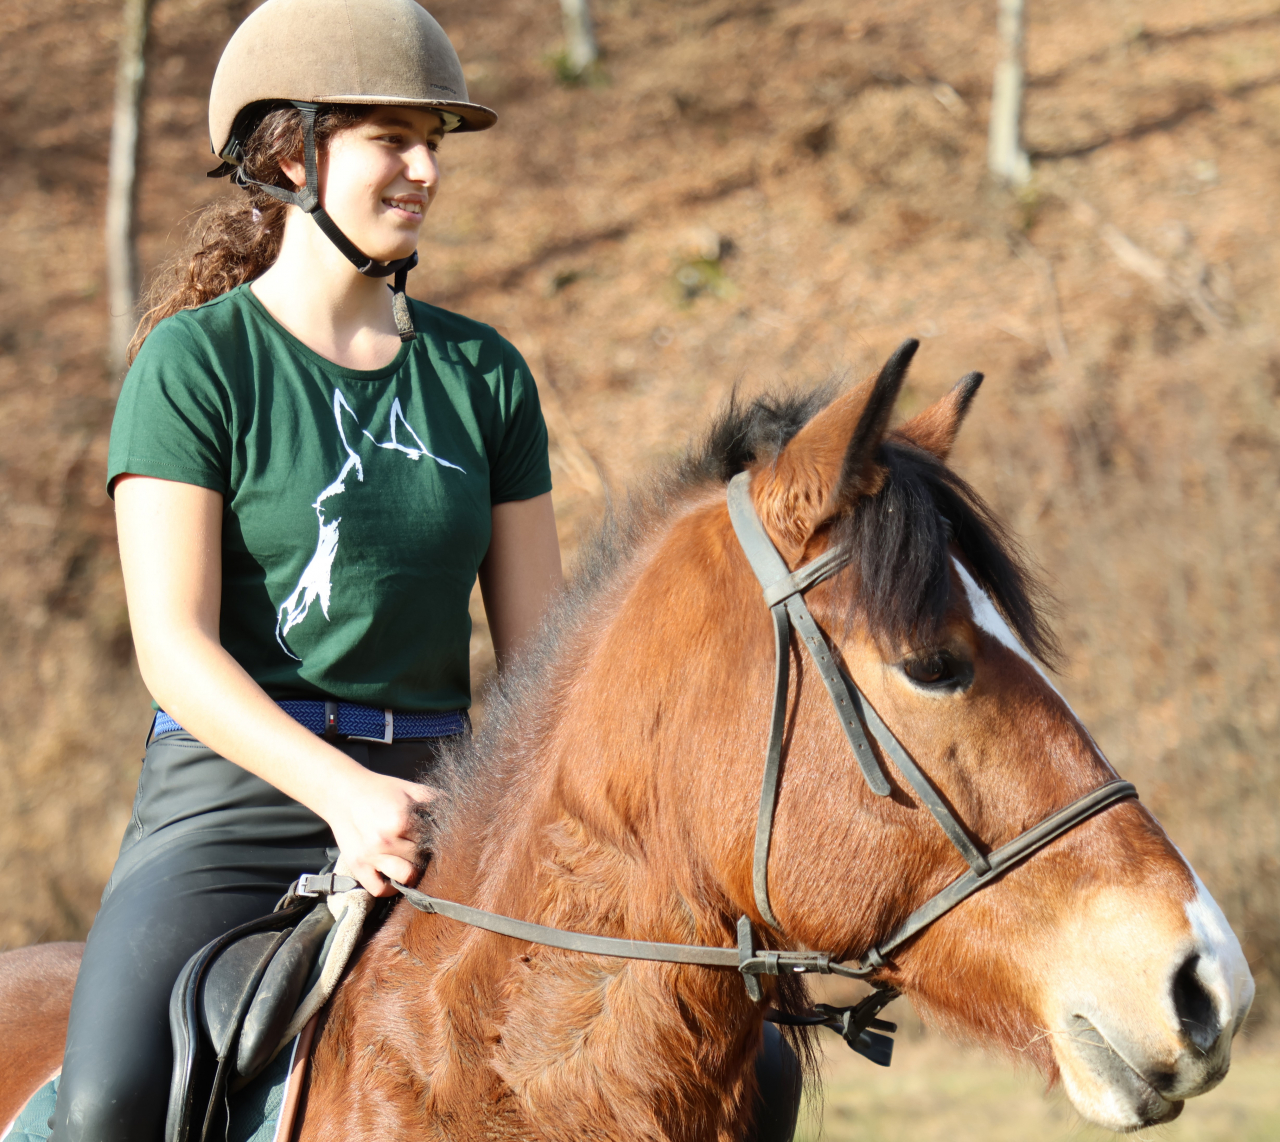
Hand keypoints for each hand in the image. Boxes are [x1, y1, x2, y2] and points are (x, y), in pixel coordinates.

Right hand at [318, 768, 436, 896]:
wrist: (342, 791)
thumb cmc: (379, 790)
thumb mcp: (409, 788)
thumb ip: (434, 799)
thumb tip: (460, 809)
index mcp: (401, 819)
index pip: (432, 840)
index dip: (436, 841)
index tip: (434, 840)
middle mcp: (386, 839)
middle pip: (420, 859)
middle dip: (423, 854)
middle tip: (420, 848)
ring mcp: (371, 855)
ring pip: (405, 877)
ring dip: (410, 872)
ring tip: (410, 862)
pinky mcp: (358, 867)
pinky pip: (380, 889)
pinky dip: (389, 887)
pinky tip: (393, 875)